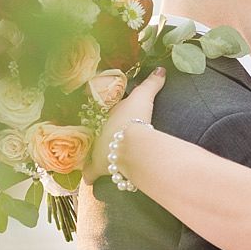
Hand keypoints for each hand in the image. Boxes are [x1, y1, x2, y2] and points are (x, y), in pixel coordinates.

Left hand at [83, 66, 166, 183]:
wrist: (130, 145)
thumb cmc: (133, 120)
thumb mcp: (144, 97)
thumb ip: (152, 83)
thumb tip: (161, 69)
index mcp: (106, 117)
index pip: (103, 116)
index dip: (106, 119)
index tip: (109, 120)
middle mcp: (97, 133)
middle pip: (94, 134)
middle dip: (96, 137)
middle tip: (101, 140)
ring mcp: (96, 151)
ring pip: (89, 152)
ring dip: (90, 156)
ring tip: (94, 158)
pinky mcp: (98, 168)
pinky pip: (90, 174)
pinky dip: (89, 177)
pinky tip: (89, 180)